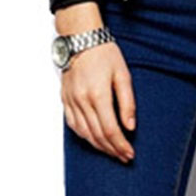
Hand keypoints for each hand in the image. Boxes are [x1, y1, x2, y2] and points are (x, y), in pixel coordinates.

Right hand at [55, 2, 135, 163]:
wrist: (80, 38)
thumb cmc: (103, 53)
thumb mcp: (123, 75)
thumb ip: (127, 102)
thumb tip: (130, 127)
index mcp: (98, 94)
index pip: (110, 130)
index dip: (120, 145)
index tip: (130, 154)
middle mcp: (82, 100)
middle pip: (98, 136)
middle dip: (113, 150)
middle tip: (124, 157)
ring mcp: (71, 101)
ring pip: (85, 134)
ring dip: (100, 147)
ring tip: (112, 152)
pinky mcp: (65, 100)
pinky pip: (74, 126)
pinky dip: (85, 137)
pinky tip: (95, 141)